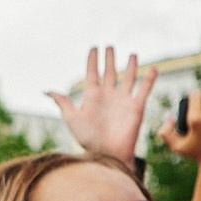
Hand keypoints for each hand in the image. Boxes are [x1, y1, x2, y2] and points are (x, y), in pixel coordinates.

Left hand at [47, 47, 157, 162]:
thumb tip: (47, 91)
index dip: (93, 61)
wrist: (107, 153)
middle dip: (110, 60)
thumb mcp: (72, 119)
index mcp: (92, 96)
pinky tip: (153, 69)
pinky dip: (149, 80)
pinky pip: (144, 90)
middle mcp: (108, 96)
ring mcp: (123, 100)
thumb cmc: (88, 139)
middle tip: (110, 46)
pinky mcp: (136, 107)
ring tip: (133, 54)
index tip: (93, 48)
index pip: (92, 73)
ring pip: (128, 78)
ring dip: (131, 66)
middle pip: (110, 72)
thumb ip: (63, 103)